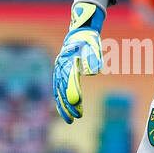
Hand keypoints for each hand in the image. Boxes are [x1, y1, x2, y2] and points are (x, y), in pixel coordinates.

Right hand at [53, 1, 104, 123]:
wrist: (79, 32)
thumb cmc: (89, 39)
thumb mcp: (94, 45)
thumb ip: (94, 57)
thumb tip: (94, 72)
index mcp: (69, 59)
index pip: (70, 79)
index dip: (73, 92)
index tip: (78, 103)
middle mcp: (61, 66)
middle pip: (62, 88)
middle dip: (68, 105)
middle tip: (75, 118)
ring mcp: (59, 70)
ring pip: (58, 91)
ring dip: (63, 106)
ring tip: (70, 120)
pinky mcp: (60, 74)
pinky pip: (58, 90)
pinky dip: (61, 101)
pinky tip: (66, 111)